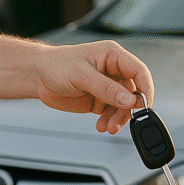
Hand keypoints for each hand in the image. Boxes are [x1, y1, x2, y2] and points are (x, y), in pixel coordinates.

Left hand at [33, 40, 154, 134]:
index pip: (139, 71)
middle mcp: (114, 71)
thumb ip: (106, 88)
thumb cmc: (56, 65)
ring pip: (124, 106)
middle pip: (134, 92)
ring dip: (118, 118)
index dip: (146, 88)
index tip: (145, 106)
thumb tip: (130, 100)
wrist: (37, 76)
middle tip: (120, 121)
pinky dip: (109, 121)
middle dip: (129, 109)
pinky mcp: (101, 100)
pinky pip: (113, 113)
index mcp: (114, 56)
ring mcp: (108, 87)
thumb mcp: (81, 75)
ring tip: (108, 127)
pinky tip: (101, 126)